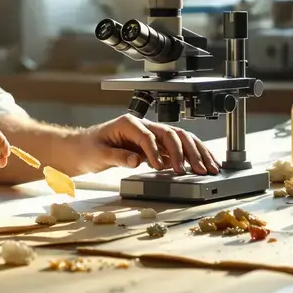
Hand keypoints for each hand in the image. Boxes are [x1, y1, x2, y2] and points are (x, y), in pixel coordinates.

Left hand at [76, 115, 219, 174]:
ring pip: (180, 138)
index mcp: (128, 123)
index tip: (161, 167)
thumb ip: (117, 156)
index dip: (156, 151)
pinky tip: (204, 163)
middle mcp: (143, 125)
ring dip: (196, 152)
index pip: (147, 135)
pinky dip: (192, 155)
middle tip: (195, 169)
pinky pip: (178, 148)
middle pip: (170, 134)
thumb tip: (135, 160)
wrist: (84, 148)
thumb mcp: (98, 154)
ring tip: (208, 167)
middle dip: (185, 152)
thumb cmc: (89, 148)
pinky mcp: (156, 145)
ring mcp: (151, 134)